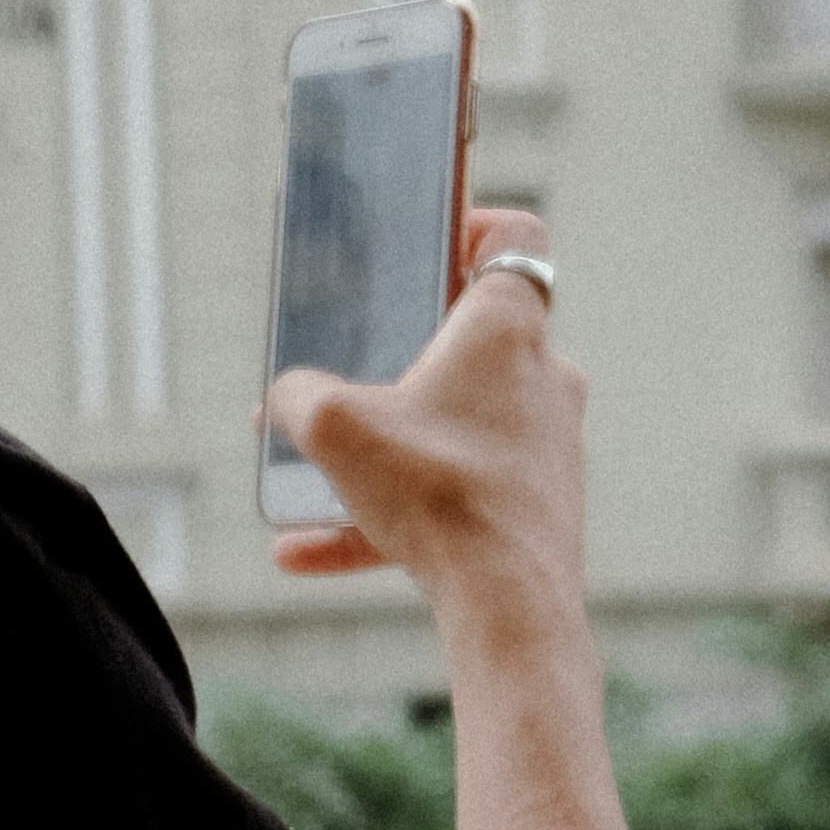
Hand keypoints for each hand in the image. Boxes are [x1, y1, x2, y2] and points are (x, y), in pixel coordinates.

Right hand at [268, 203, 585, 640]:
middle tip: (353, 369)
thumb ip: (295, 397)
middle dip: (404, 358)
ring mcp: (546, 446)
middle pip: (473, 342)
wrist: (508, 604)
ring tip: (311, 480)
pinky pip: (452, 499)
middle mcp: (542, 377)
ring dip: (385, 450)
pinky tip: (304, 552)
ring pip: (453, 431)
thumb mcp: (332, 428)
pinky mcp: (537, 507)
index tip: (431, 241)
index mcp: (506, 328)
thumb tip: (283, 402)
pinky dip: (389, 518)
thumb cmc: (436, 493)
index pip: (517, 239)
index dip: (474, 225)